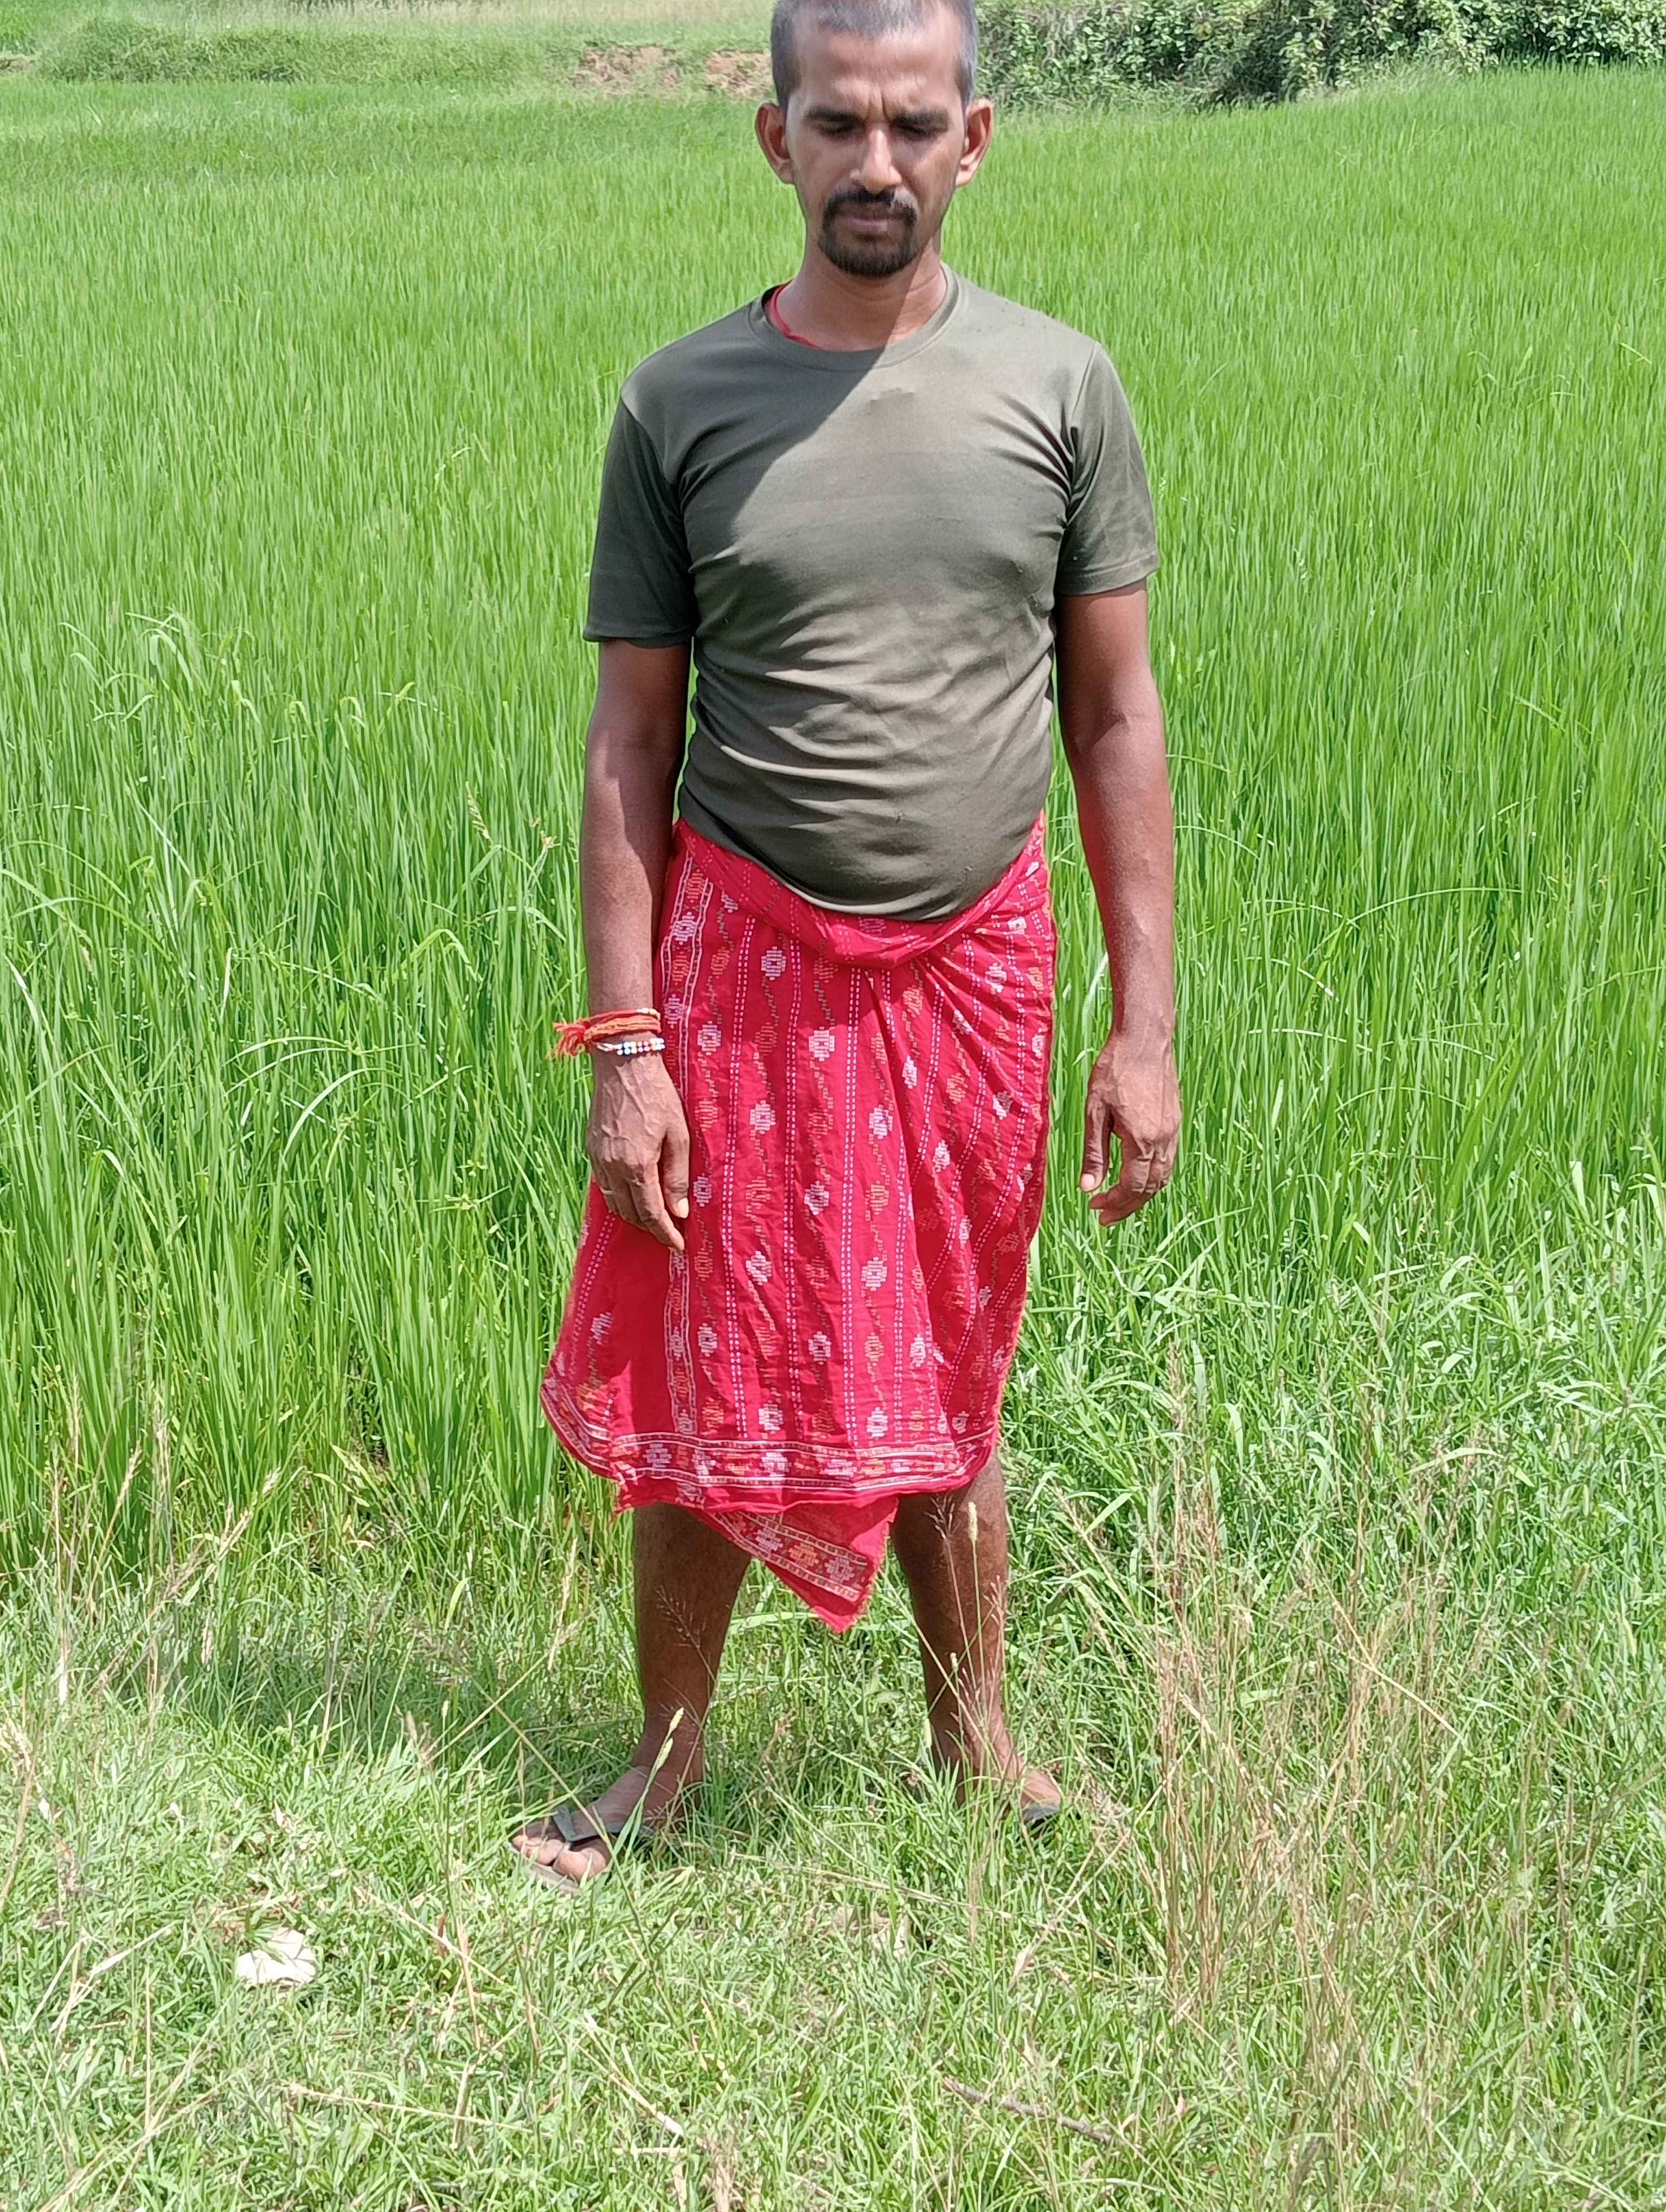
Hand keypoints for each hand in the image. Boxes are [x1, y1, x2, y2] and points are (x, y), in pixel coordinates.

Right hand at [587, 1054, 690, 1250]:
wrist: (623, 1064)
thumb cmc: (658, 1095)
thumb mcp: (678, 1134)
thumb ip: (677, 1175)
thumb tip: (679, 1212)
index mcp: (636, 1165)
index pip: (650, 1214)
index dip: (665, 1234)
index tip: (678, 1246)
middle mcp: (612, 1167)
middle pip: (630, 1213)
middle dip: (650, 1228)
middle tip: (670, 1233)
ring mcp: (598, 1159)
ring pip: (614, 1203)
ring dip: (633, 1216)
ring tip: (654, 1219)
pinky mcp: (591, 1149)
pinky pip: (604, 1186)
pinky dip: (620, 1198)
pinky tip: (635, 1194)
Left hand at [1080, 1030, 1180, 1225]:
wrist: (1144, 1041)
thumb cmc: (1114, 1071)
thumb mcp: (1095, 1113)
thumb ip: (1094, 1153)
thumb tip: (1088, 1188)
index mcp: (1142, 1140)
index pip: (1132, 1187)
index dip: (1113, 1203)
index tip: (1094, 1206)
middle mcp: (1163, 1140)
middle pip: (1150, 1189)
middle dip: (1127, 1207)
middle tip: (1105, 1216)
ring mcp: (1173, 1132)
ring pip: (1163, 1177)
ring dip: (1142, 1195)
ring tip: (1120, 1202)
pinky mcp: (1175, 1122)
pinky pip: (1168, 1161)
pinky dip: (1154, 1178)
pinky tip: (1137, 1176)